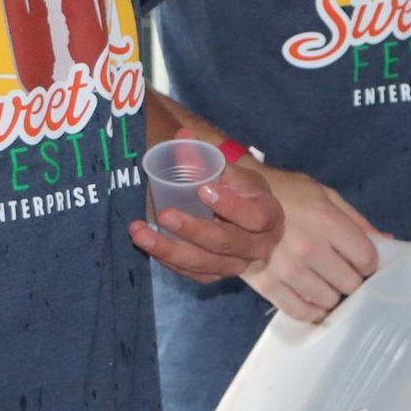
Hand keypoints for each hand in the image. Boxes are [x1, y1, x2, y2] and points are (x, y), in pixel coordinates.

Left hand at [130, 157, 283, 283]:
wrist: (245, 217)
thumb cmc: (240, 190)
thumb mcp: (231, 171)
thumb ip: (207, 156)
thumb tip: (183, 136)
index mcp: (269, 216)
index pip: (255, 216)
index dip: (230, 206)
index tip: (203, 189)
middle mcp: (258, 246)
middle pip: (227, 244)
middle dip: (193, 231)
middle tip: (165, 214)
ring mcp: (237, 265)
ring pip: (205, 264)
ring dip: (170, 250)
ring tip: (140, 233)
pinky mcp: (216, 274)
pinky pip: (192, 273)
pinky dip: (168, 260)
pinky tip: (147, 244)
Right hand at [238, 168, 378, 323]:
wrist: (237, 198)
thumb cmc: (287, 194)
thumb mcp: (325, 195)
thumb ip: (356, 220)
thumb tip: (387, 242)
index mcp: (327, 221)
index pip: (366, 259)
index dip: (368, 262)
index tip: (360, 260)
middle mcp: (309, 248)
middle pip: (350, 284)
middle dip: (350, 279)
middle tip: (340, 271)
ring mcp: (287, 270)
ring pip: (328, 301)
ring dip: (331, 294)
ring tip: (323, 281)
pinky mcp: (267, 285)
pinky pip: (300, 312)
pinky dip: (311, 311)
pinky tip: (311, 299)